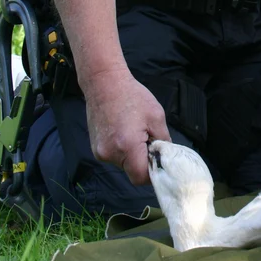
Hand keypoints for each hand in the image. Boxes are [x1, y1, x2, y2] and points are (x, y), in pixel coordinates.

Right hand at [83, 67, 170, 184]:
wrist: (104, 83)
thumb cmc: (132, 96)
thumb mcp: (156, 116)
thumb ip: (163, 141)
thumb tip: (166, 157)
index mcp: (127, 147)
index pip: (141, 177)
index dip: (153, 172)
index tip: (159, 160)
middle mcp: (110, 153)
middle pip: (132, 171)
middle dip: (144, 161)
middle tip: (149, 140)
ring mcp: (100, 152)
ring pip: (123, 164)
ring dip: (133, 154)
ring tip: (135, 131)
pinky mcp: (95, 147)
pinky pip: (114, 156)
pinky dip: (122, 149)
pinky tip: (124, 131)